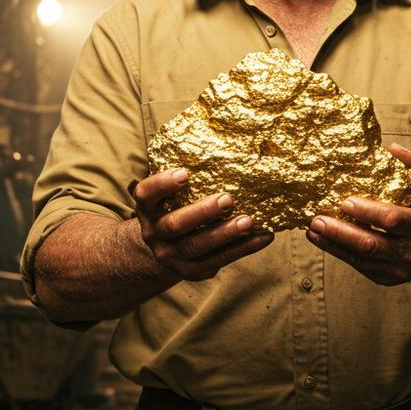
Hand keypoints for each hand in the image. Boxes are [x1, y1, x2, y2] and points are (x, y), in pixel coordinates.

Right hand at [134, 169, 273, 281]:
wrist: (164, 248)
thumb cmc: (176, 207)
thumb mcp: (169, 193)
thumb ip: (185, 176)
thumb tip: (224, 139)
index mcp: (147, 207)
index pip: (147, 194)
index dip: (163, 184)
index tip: (185, 173)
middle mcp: (155, 232)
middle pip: (176, 224)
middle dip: (202, 212)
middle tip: (228, 199)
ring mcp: (172, 255)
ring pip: (197, 247)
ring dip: (226, 234)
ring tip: (249, 221)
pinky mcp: (192, 270)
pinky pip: (218, 261)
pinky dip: (243, 249)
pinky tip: (264, 236)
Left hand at [306, 144, 410, 285]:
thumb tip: (391, 149)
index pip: (392, 219)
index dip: (367, 212)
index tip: (344, 202)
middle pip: (371, 245)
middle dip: (340, 233)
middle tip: (316, 220)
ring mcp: (399, 269)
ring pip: (360, 260)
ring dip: (333, 245)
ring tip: (312, 231)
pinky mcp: (386, 279)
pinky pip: (359, 267)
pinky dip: (338, 253)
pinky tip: (322, 240)